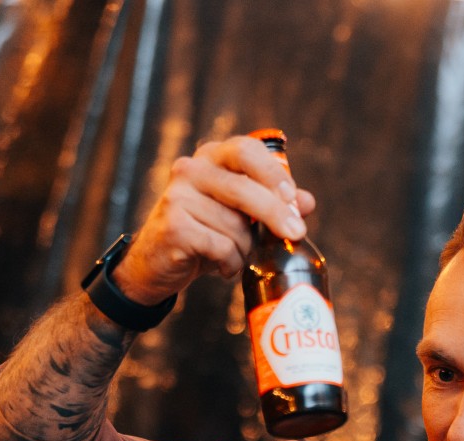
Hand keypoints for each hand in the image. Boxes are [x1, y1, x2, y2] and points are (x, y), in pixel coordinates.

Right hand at [110, 136, 317, 304]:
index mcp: (209, 157)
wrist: (156, 264)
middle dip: (275, 214)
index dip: (274, 173)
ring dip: (244, 250)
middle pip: (244, 189)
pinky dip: (230, 263)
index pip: (247, 151)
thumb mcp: (238, 215)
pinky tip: (221, 267)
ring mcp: (178, 196)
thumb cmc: (203, 234)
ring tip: (233, 256)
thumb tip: (308, 202)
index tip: (293, 198)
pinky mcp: (174, 225)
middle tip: (296, 233)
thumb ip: (271, 203)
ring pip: (235, 226)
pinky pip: (222, 247)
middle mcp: (190, 169)